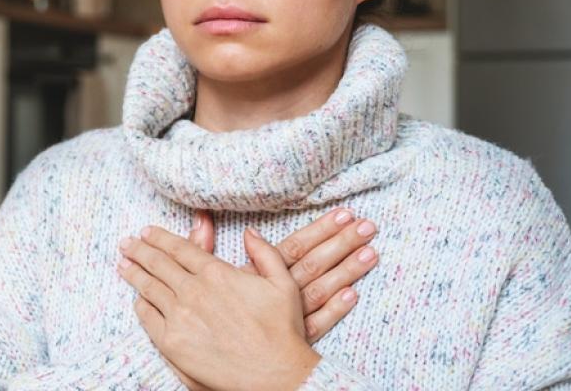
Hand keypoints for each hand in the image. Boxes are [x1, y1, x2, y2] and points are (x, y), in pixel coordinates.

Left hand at [117, 225, 323, 390]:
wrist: (275, 375)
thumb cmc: (282, 332)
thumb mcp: (283, 284)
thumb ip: (265, 253)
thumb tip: (250, 232)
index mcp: (217, 273)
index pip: (180, 248)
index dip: (160, 238)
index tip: (148, 232)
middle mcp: (194, 291)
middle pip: (158, 263)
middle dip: (139, 250)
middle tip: (126, 243)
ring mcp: (180, 316)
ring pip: (149, 287)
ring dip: (133, 273)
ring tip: (123, 264)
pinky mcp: (171, 342)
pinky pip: (148, 317)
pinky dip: (141, 304)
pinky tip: (138, 299)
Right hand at [188, 208, 378, 342]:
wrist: (203, 357)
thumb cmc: (201, 315)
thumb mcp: (199, 277)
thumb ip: (201, 247)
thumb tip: (201, 216)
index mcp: (252, 275)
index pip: (292, 247)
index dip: (319, 229)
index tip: (345, 212)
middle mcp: (271, 294)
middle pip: (311, 264)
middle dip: (341, 243)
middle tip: (368, 226)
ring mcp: (283, 318)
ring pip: (319, 290)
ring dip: (346, 271)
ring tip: (371, 251)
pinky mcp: (289, 340)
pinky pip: (316, 325)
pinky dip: (334, 311)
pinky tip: (353, 295)